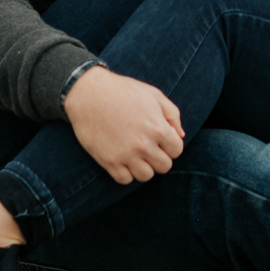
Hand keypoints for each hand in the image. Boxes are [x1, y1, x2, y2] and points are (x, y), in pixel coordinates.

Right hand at [63, 66, 183, 183]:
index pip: (177, 150)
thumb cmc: (123, 91)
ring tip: (136, 154)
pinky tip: (122, 159)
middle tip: (149, 147)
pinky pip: (125, 180)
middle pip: (164, 166)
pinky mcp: (108, 161)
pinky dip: (126, 172)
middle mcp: (144, 144)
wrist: (88, 92)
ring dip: (143, 166)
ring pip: (146, 176)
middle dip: (159, 157)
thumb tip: (181, 136)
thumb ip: (172, 114)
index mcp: (158, 127)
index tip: (161, 140)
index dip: (171, 145)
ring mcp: (126, 155)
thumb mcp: (153, 94)